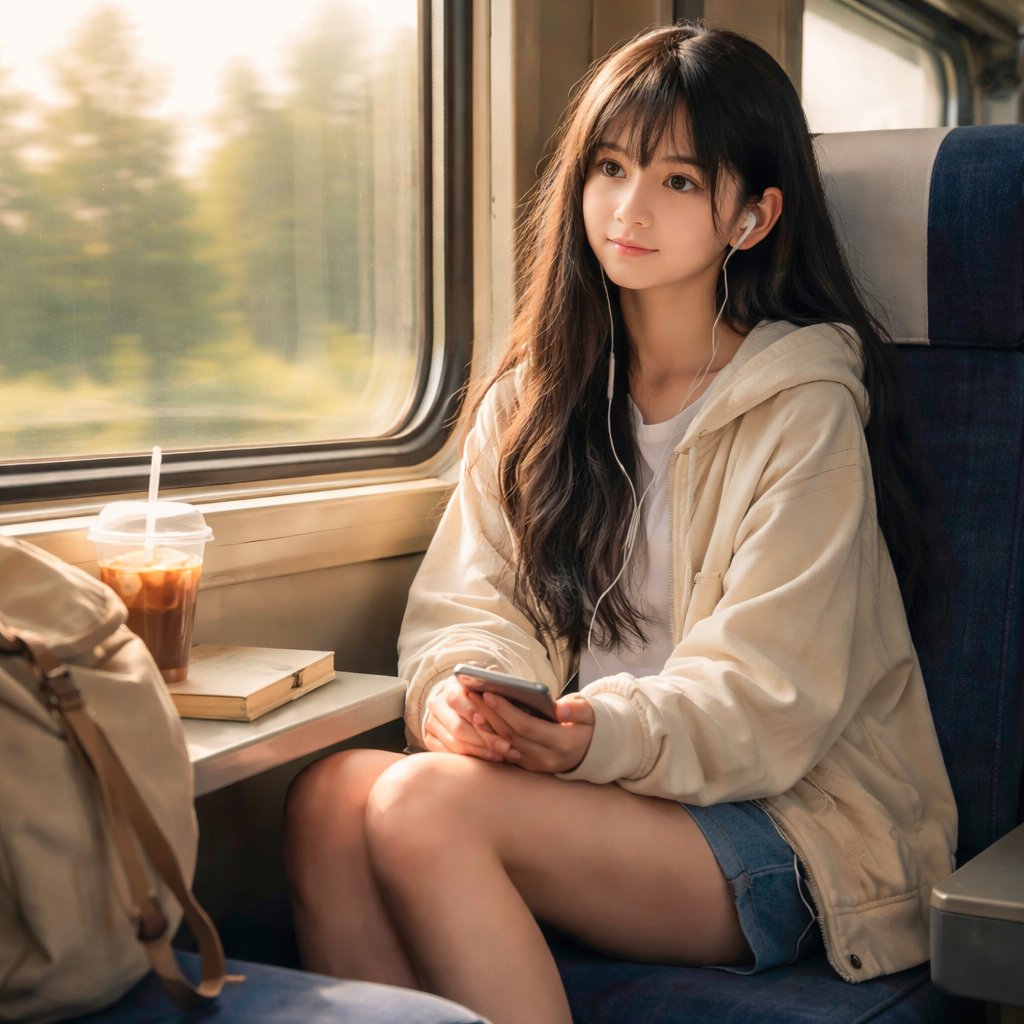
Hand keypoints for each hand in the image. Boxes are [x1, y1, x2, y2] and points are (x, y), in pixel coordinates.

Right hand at [422, 677, 505, 761]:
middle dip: (487, 740)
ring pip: (456, 744)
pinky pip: (449, 754)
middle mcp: (436, 706)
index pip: (465, 705)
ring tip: (503, 756)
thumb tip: (497, 676)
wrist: (449, 702)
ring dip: (481, 753)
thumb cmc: (475, 694)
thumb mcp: (482, 686)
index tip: (504, 731)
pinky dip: (470, 759)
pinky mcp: (429, 740)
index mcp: (449, 690)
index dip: (483, 719)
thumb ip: (491, 683)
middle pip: (460, 728)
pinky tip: (488, 760)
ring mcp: (431, 724)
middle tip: (508, 749)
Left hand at [467, 691, 594, 772]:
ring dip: (486, 725)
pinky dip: (491, 735)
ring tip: (472, 704)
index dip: (506, 711)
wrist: (592, 749)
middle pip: (510, 736)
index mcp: (563, 743)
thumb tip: (560, 708)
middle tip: (473, 694)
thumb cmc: (587, 723)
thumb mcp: (589, 712)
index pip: (527, 726)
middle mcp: (547, 758)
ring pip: (504, 745)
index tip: (489, 693)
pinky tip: (480, 719)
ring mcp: (536, 765)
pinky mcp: (528, 766)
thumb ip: (577, 709)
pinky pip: (504, 751)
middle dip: (490, 714)